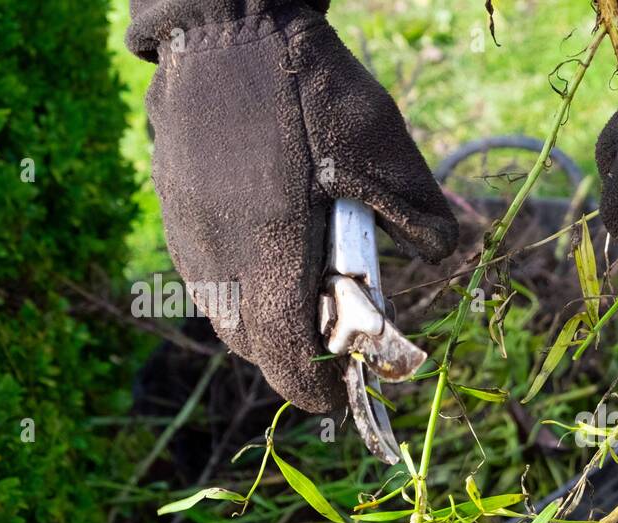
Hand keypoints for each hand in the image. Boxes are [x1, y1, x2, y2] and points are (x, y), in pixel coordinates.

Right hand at [135, 5, 456, 411]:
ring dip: (267, 322)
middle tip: (338, 337)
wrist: (229, 27)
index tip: (344, 391)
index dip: (317, 388)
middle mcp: (218, 256)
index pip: (285, 357)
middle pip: (254, 346)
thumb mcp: (386, 149)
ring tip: (307, 292)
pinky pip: (206, 277)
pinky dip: (241, 287)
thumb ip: (419, 216)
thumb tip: (444, 255)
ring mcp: (188, 236)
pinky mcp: (173, 213)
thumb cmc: (313, 90)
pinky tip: (272, 252)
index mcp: (272, 252)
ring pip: (224, 315)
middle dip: (297, 356)